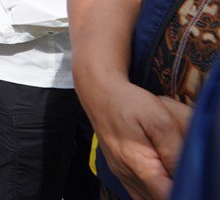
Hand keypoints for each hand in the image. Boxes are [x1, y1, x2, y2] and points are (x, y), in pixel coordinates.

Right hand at [83, 79, 185, 199]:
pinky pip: (138, 192)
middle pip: (156, 197)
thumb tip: (182, 174)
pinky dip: (151, 189)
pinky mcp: (119, 170)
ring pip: (147, 197)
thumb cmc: (128, 102)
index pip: (165, 195)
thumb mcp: (160, 119)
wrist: (99, 92)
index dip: (179, 190)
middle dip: (171, 188)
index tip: (181, 175)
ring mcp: (121, 174)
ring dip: (161, 189)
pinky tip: (157, 174)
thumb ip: (174, 150)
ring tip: (167, 169)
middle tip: (174, 166)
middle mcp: (127, 174)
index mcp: (138, 164)